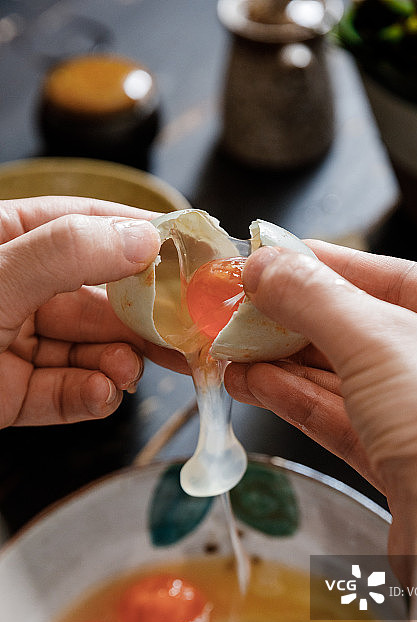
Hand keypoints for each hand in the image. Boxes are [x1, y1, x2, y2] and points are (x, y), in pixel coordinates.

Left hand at [0, 196, 186, 428]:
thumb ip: (68, 254)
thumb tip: (144, 240)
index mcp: (9, 240)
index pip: (85, 225)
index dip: (139, 235)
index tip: (192, 250)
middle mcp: (18, 288)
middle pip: (99, 298)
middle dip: (144, 320)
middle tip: (188, 334)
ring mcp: (16, 343)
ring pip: (88, 349)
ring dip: (117, 363)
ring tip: (127, 372)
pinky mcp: (14, 394)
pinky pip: (65, 394)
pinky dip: (89, 397)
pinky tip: (100, 394)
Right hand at [226, 240, 416, 555]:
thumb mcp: (377, 340)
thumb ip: (314, 297)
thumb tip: (264, 266)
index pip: (400, 278)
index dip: (331, 266)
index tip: (278, 258)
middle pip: (367, 331)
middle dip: (298, 322)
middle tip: (244, 308)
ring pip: (350, 381)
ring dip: (286, 364)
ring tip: (235, 348)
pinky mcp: (407, 468)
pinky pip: (346, 420)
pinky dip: (298, 401)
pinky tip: (256, 384)